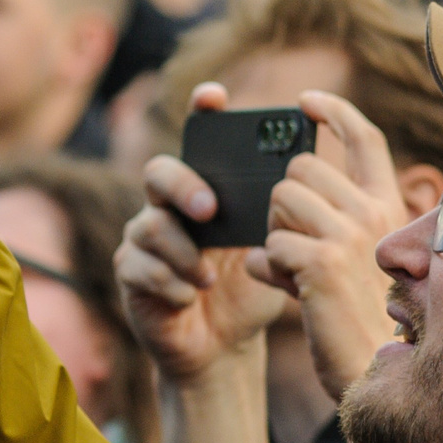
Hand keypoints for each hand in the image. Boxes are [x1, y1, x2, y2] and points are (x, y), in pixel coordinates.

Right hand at [114, 82, 290, 383]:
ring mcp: (145, 239)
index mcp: (207, 191)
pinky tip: (190, 297)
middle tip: (210, 209)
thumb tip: (311, 174)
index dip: (202, 112)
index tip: (215, 96)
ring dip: (181, 251)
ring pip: (148, 224)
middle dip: (184, 186)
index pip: (200, 140)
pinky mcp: (132, 275)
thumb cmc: (250, 289)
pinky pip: (138, 267)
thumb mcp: (273, 248)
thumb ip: (282, 214)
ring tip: (208, 278)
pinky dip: (169, 283)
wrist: (226, 346)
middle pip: (160, 172)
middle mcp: (170, 206)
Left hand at [254, 91, 407, 400]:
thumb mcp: (359, 263)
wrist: (378, 370)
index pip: (364, 137)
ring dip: (275, 235)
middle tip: (297, 244)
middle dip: (284, 203)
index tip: (305, 101)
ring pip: (279, 202)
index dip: (333, 111)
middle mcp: (372, 212)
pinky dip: (269, 270)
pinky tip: (292, 292)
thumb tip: (278, 213)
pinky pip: (269, 247)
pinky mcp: (322, 264)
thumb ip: (328, 231)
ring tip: (297, 271)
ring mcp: (349, 236)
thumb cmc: (369, 322)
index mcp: (387, 207)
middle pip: (300, 169)